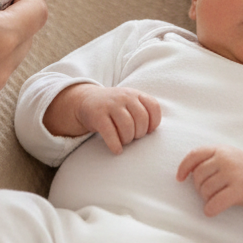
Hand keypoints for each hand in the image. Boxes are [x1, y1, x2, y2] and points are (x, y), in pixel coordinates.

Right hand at [44, 84, 160, 153]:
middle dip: (139, 134)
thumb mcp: (129, 103)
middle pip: (141, 120)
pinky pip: (110, 133)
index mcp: (135, 94)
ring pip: (127, 127)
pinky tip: (116, 148)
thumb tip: (156, 132)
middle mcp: (124, 96)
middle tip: (132, 137)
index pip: (154, 107)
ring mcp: (110, 104)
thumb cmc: (114, 107)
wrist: (87, 100)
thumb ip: (144, 111)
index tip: (147, 131)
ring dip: (127, 140)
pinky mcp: (97, 114)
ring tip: (123, 141)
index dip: (154, 123)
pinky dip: (115, 145)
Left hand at [177, 146, 242, 218]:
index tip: (179, 179)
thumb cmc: (242, 168)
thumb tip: (186, 172)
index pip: (194, 155)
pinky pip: (217, 202)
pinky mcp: (239, 190)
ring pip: (206, 190)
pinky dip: (210, 209)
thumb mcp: (226, 155)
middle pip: (198, 176)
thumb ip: (209, 159)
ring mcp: (232, 174)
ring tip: (213, 199)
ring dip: (206, 198)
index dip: (183, 167)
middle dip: (199, 187)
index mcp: (219, 149)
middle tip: (207, 192)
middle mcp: (225, 159)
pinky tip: (211, 210)